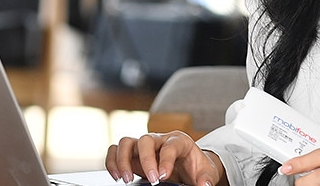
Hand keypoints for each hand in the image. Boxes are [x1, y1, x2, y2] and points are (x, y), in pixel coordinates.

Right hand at [106, 131, 224, 185]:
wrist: (189, 166)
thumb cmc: (197, 167)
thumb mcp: (207, 172)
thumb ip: (206, 178)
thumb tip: (203, 185)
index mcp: (179, 141)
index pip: (169, 145)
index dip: (165, 160)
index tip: (163, 177)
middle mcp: (159, 139)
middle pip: (145, 140)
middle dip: (145, 160)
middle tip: (151, 180)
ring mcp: (143, 146)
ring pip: (126, 142)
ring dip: (123, 160)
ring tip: (126, 179)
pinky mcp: (133, 154)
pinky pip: (116, 150)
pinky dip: (112, 161)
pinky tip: (116, 176)